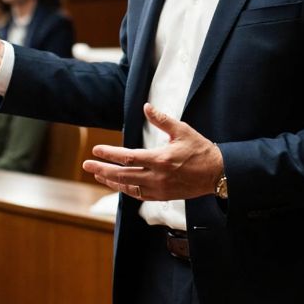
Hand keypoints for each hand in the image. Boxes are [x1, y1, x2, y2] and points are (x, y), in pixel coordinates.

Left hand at [83, 104, 224, 201]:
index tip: (96, 150)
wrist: (217, 173)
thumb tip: (146, 107)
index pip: (128, 157)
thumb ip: (162, 120)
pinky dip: (126, 190)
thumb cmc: (200, 150)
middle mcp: (157, 176)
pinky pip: (139, 195)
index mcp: (161, 159)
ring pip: (128, 187)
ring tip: (98, 176)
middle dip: (102, 170)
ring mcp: (159, 189)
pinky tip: (119, 185)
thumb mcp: (182, 130)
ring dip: (111, 181)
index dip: (109, 154)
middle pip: (123, 175)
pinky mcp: (163, 196)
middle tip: (86, 166)